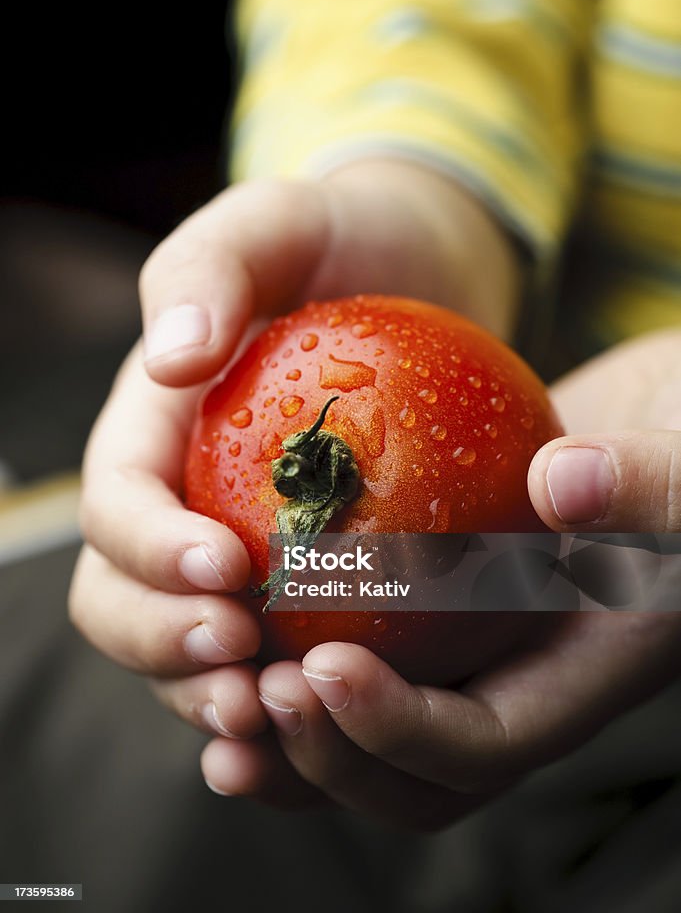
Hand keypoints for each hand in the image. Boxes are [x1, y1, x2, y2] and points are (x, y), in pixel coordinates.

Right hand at [69, 162, 518, 759]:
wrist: (407, 276)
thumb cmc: (335, 242)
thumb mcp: (276, 222)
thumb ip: (212, 269)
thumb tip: (170, 354)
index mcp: (149, 431)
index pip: (115, 506)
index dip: (148, 552)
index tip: (227, 570)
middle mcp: (175, 500)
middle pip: (122, 599)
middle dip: (162, 645)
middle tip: (242, 666)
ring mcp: (231, 545)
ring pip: (185, 645)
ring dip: (210, 695)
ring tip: (275, 716)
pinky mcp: (298, 574)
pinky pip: (275, 648)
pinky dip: (283, 694)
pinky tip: (330, 718)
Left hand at [200, 328, 680, 825]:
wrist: (669, 422)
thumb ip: (652, 482)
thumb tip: (560, 481)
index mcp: (579, 676)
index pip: (482, 744)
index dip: (399, 732)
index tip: (322, 670)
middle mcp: (518, 678)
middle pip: (414, 775)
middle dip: (328, 758)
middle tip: (254, 695)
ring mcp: (473, 643)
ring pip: (373, 725)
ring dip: (292, 730)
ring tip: (216, 695)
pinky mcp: (434, 594)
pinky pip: (362, 638)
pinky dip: (293, 641)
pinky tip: (231, 603)